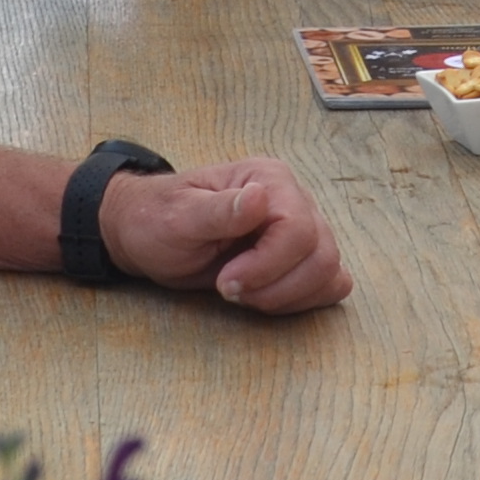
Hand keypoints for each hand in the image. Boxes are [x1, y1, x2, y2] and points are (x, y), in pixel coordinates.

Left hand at [102, 155, 353, 312]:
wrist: (149, 234)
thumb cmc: (158, 220)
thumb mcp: (177, 217)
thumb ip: (219, 210)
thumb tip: (259, 198)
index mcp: (270, 181)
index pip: (298, 230)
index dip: (266, 267)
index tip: (224, 282)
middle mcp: (295, 201)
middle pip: (321, 255)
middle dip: (276, 286)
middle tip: (228, 289)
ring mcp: (303, 229)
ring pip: (330, 272)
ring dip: (287, 296)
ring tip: (244, 295)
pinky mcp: (301, 257)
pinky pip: (330, 283)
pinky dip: (304, 299)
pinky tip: (267, 297)